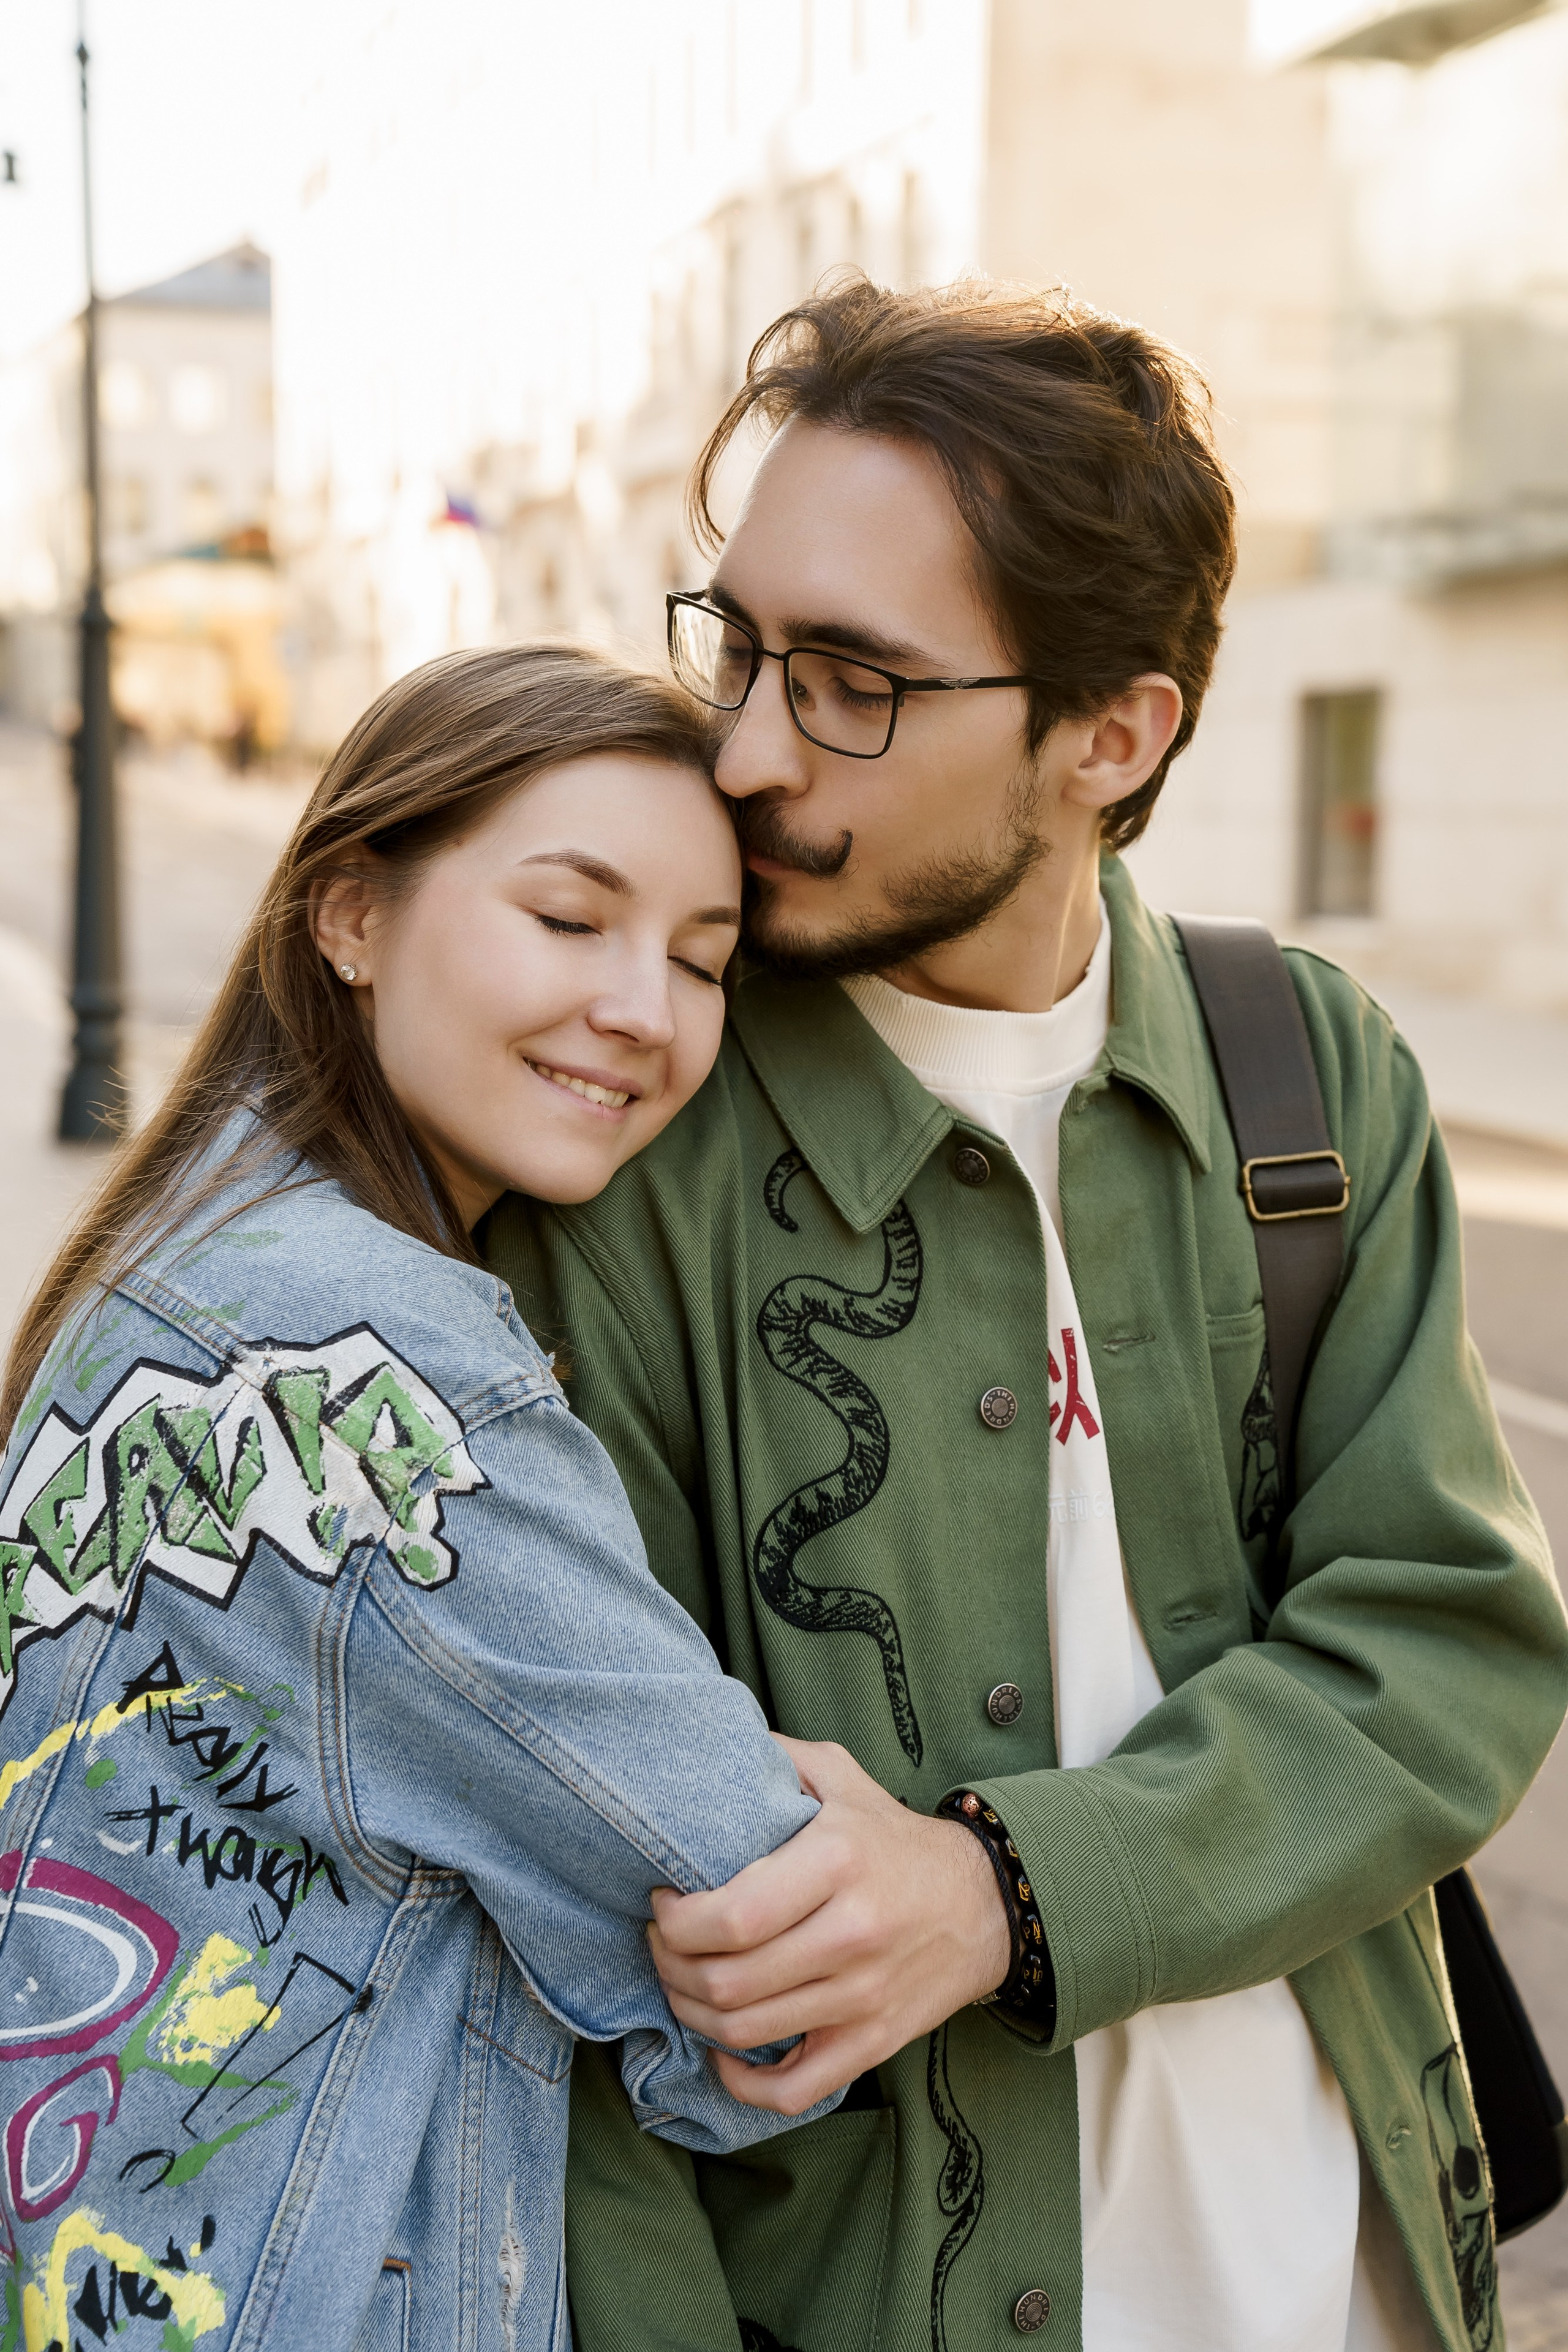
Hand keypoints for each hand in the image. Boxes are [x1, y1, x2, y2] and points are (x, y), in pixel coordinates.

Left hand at [648, 1736, 1010, 2115]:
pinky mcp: (873, 2041)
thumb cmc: (894, 1838)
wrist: (984, 1902)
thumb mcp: (840, 1776)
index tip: (663, 1902)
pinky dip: (743, 2082)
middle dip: (671, 1967)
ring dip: (693, 2013)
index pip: (732, 1917)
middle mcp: (851, 1934)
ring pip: (746, 2033)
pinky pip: (795, 2087)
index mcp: (837, 1862)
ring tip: (682, 1981)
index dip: (677, 1922)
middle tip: (662, 1944)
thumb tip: (704, 1745)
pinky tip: (722, 2051)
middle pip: (728, 1982)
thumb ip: (775, 1757)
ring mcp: (863, 1997)